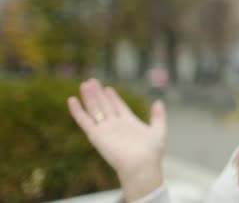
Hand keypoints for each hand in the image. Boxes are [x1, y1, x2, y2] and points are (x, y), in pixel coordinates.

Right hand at [67, 78, 166, 200]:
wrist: (141, 165)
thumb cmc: (151, 152)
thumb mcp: (158, 130)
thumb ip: (158, 116)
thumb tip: (158, 102)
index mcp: (129, 123)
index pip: (118, 107)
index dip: (113, 97)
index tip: (107, 88)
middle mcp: (116, 126)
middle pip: (105, 105)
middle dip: (98, 93)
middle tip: (92, 81)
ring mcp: (105, 130)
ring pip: (94, 109)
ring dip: (89, 97)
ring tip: (84, 84)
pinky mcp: (96, 136)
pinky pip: (84, 121)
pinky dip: (77, 111)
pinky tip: (72, 100)